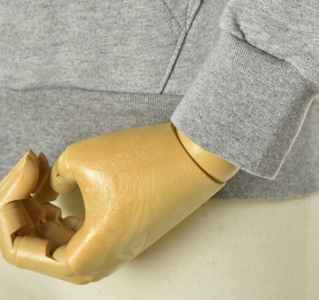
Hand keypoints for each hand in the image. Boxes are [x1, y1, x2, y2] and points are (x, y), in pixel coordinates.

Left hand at [0, 122, 228, 283]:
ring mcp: (109, 250)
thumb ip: (46, 178)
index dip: (8, 202)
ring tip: (41, 168)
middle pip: (32, 243)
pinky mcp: (120, 233)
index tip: (28, 164)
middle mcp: (95, 265)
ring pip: (52, 237)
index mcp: (82, 261)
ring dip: (38, 205)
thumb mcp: (79, 158)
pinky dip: (60, 208)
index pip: (15, 246)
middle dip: (20, 201)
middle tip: (31, 163)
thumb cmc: (145, 161)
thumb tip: (46, 184)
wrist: (197, 156)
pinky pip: (75, 230)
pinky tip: (57, 183)